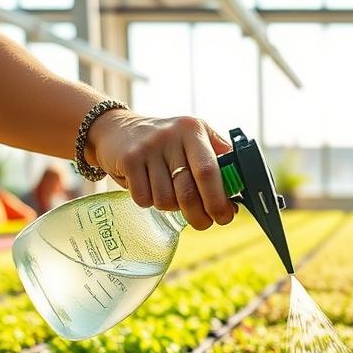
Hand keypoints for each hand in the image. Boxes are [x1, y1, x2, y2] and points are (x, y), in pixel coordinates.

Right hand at [84, 110, 237, 229]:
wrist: (116, 129)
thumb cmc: (165, 143)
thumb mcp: (193, 139)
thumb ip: (217, 160)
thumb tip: (237, 195)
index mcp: (193, 130)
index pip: (211, 172)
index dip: (219, 200)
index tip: (226, 216)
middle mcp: (172, 136)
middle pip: (189, 191)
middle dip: (200, 215)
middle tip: (204, 223)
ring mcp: (148, 148)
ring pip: (166, 200)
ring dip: (170, 207)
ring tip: (167, 193)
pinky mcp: (128, 160)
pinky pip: (144, 199)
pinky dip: (148, 202)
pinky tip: (147, 187)